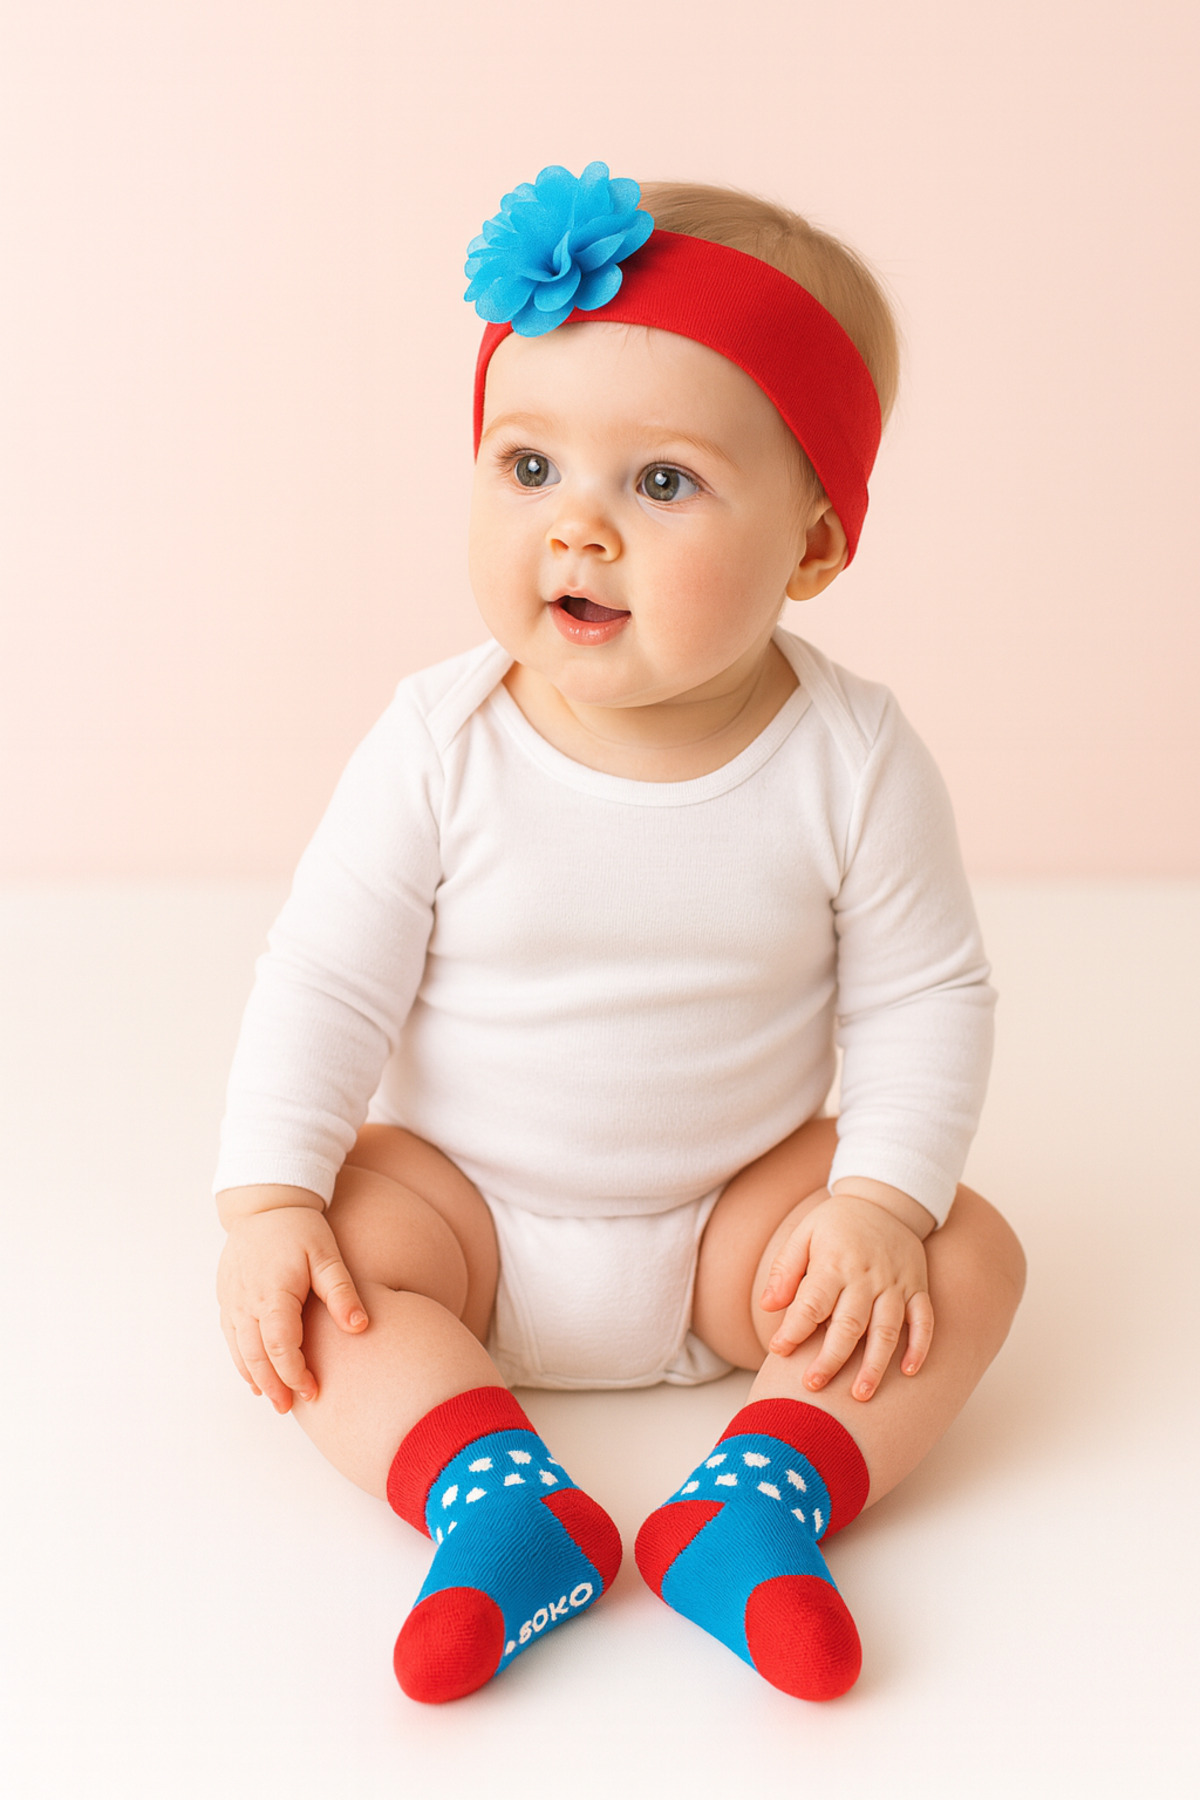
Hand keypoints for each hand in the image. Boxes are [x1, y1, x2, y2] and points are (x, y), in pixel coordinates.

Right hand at [217, 1206, 367, 1412]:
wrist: (264, 1204)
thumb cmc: (300, 1228)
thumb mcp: (327, 1254)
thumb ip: (341, 1292)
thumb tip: (360, 1327)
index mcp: (273, 1292)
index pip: (280, 1346)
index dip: (295, 1373)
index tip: (313, 1390)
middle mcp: (246, 1301)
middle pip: (255, 1356)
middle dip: (273, 1385)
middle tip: (290, 1407)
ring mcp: (231, 1300)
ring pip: (239, 1350)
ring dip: (255, 1377)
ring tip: (275, 1399)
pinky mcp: (226, 1297)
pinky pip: (230, 1337)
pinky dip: (242, 1360)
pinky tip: (255, 1376)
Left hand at [758, 1189, 933, 1400]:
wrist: (884, 1199)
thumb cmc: (837, 1223)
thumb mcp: (805, 1234)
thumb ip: (785, 1270)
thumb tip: (767, 1306)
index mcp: (835, 1263)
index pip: (812, 1303)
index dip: (794, 1329)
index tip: (778, 1350)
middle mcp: (867, 1276)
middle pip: (849, 1324)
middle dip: (831, 1358)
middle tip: (813, 1385)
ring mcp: (896, 1283)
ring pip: (887, 1330)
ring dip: (874, 1364)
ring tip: (860, 1395)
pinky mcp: (917, 1287)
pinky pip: (924, 1320)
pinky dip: (919, 1346)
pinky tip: (908, 1371)